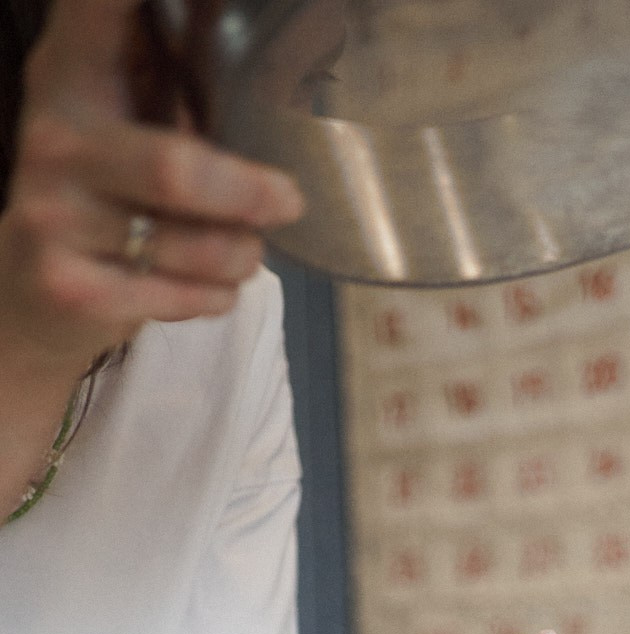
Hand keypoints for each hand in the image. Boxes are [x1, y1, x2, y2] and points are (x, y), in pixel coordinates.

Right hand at [0, 0, 304, 377]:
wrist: (29, 295)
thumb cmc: (103, 197)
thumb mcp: (120, 124)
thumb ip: (171, 86)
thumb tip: (279, 71)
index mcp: (72, 75)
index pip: (99, 8)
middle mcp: (54, 138)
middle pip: (175, 167)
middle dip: (248, 193)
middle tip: (288, 200)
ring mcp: (54, 216)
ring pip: (193, 246)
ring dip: (239, 255)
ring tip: (245, 252)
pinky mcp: (70, 288)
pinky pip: (181, 298)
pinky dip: (216, 297)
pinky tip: (212, 289)